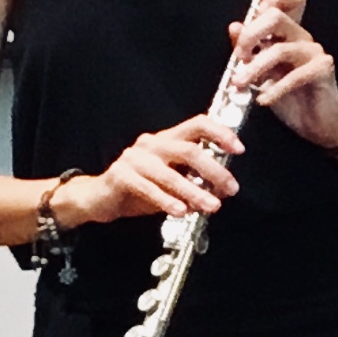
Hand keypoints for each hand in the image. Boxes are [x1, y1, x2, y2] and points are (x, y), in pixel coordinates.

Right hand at [65, 113, 243, 224]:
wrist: (99, 198)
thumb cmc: (139, 188)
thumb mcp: (172, 182)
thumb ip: (194, 181)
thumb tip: (222, 190)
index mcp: (166, 140)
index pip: (197, 125)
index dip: (220, 133)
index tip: (238, 150)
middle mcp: (151, 144)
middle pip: (189, 150)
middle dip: (215, 170)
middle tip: (230, 189)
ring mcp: (134, 159)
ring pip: (170, 174)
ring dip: (195, 192)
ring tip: (212, 207)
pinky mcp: (120, 176)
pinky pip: (148, 188)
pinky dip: (167, 201)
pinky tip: (181, 211)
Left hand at [228, 0, 337, 149]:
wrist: (316, 124)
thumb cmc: (290, 97)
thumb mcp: (261, 73)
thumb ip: (249, 50)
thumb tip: (234, 26)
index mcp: (286, 32)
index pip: (279, 0)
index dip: (262, 3)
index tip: (241, 28)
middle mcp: (301, 36)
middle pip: (275, 17)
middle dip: (250, 35)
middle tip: (237, 57)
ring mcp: (314, 51)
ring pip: (281, 49)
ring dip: (255, 68)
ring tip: (240, 83)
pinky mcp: (323, 69)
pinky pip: (295, 75)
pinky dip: (275, 89)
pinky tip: (263, 100)